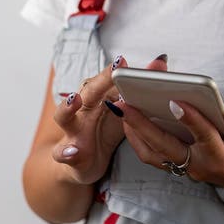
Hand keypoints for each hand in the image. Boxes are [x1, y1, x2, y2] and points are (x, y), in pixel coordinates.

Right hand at [52, 53, 167, 184]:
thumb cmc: (105, 129)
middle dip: (100, 80)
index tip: (123, 61)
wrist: (83, 161)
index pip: (104, 79)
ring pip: (64, 116)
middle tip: (114, 70)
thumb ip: (139, 87)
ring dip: (68, 107)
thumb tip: (160, 62)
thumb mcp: (124, 109)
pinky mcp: (69, 153)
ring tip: (76, 100)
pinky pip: (63, 152)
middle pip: (88, 91)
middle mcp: (82, 109)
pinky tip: (74, 152)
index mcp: (98, 96)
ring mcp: (73, 130)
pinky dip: (66, 152)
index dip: (113, 71)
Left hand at [118, 99, 223, 209]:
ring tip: (121, 107)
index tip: (176, 100)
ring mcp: (190, 167)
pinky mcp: (185, 165)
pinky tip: (132, 121)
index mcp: (222, 159)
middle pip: (165, 146)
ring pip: (154, 154)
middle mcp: (201, 165)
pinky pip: (156, 155)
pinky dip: (140, 139)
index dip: (190, 118)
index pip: (203, 136)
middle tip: (125, 102)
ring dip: (135, 132)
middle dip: (143, 124)